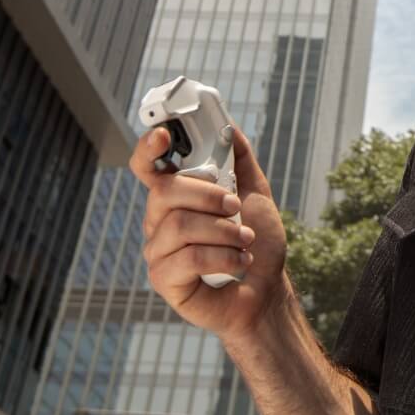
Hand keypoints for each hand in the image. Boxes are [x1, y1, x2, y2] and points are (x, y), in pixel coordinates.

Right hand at [130, 124, 289, 342]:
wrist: (266, 288)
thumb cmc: (257, 241)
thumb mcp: (255, 192)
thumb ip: (240, 159)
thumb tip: (231, 127)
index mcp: (177, 194)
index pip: (148, 166)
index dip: (148, 148)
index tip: (163, 134)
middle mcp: (159, 219)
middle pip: (165, 191)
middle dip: (209, 196)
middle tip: (237, 208)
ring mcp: (158, 249)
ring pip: (180, 226)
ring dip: (224, 231)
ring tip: (246, 241)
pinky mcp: (163, 279)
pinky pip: (188, 258)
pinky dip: (223, 257)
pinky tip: (239, 262)